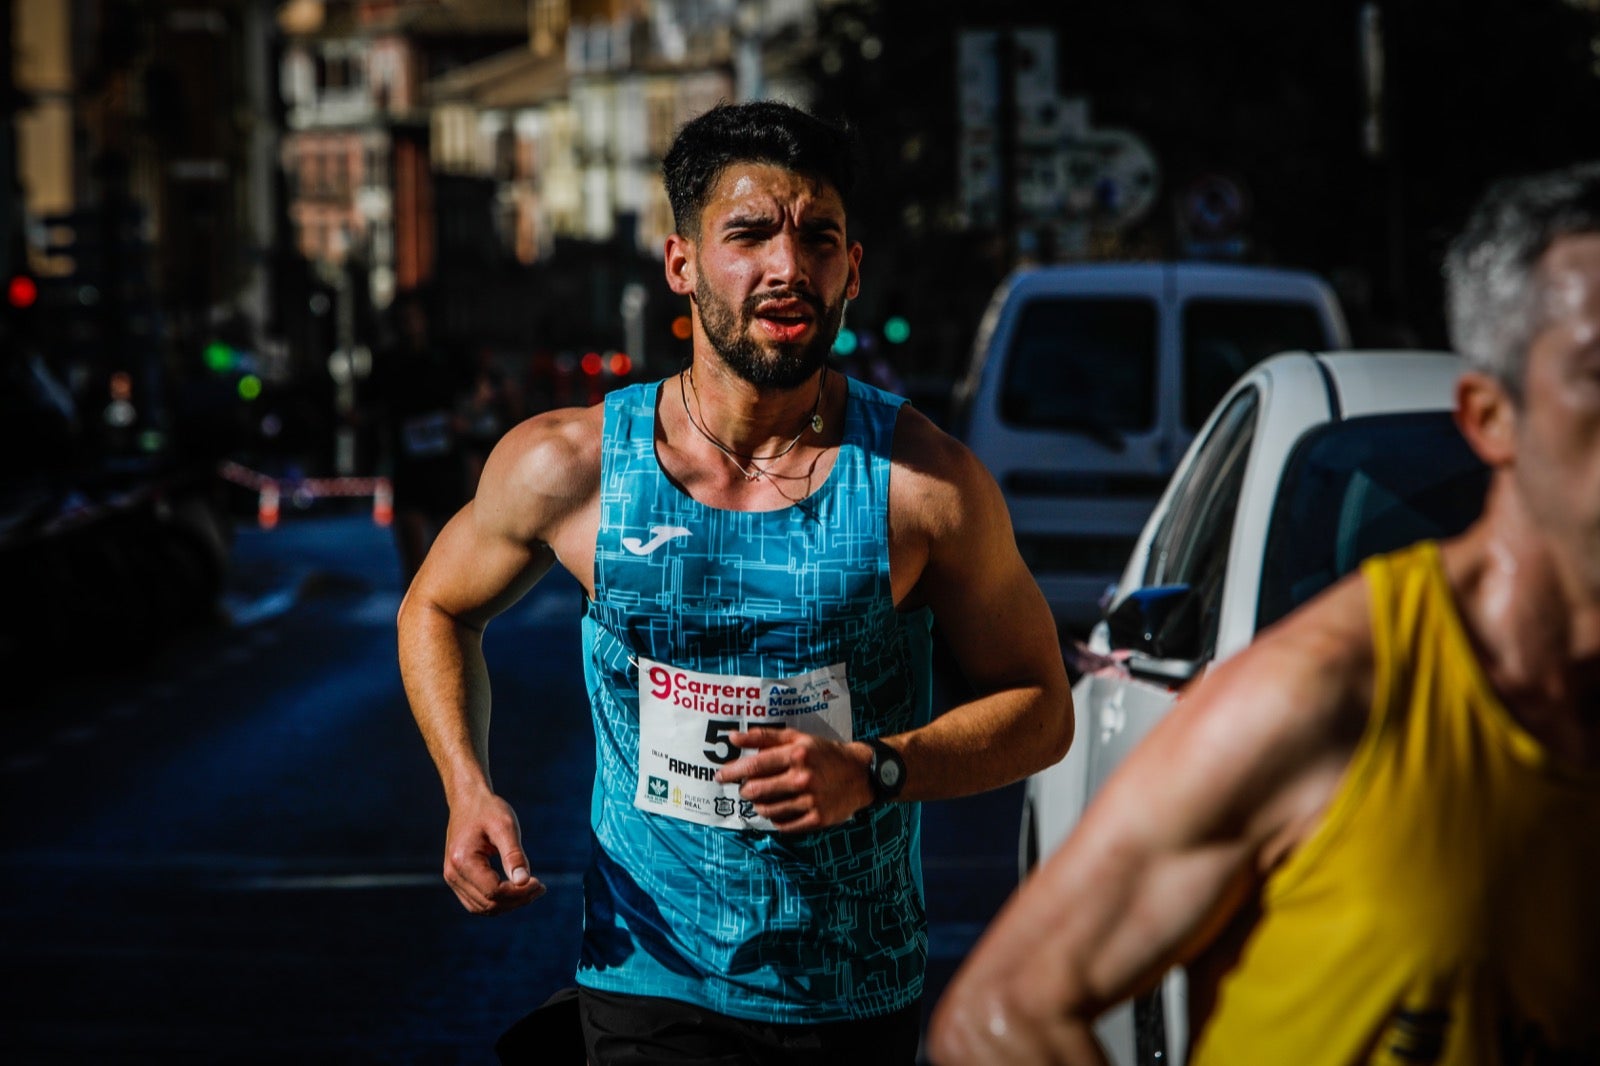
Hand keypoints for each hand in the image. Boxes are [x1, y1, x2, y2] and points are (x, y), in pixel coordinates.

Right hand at [442, 791, 544, 914]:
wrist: (468, 801)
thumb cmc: (488, 809)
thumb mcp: (505, 826)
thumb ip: (514, 855)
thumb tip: (524, 881)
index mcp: (462, 860)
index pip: (493, 892)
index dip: (519, 893)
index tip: (540, 883)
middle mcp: (453, 874)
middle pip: (488, 903)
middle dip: (517, 900)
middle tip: (540, 887)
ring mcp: (452, 878)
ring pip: (483, 908)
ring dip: (509, 904)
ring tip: (532, 890)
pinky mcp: (458, 879)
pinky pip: (478, 901)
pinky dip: (498, 901)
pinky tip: (516, 890)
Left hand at [714, 729, 874, 831]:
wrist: (860, 774)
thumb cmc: (824, 753)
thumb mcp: (798, 738)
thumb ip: (764, 737)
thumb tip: (733, 737)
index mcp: (797, 754)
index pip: (755, 765)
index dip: (733, 771)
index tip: (720, 775)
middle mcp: (803, 778)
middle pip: (757, 790)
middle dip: (744, 790)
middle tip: (744, 788)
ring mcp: (810, 801)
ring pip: (768, 810)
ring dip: (758, 805)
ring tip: (761, 798)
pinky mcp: (817, 819)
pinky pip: (784, 824)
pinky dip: (775, 819)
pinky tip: (778, 810)